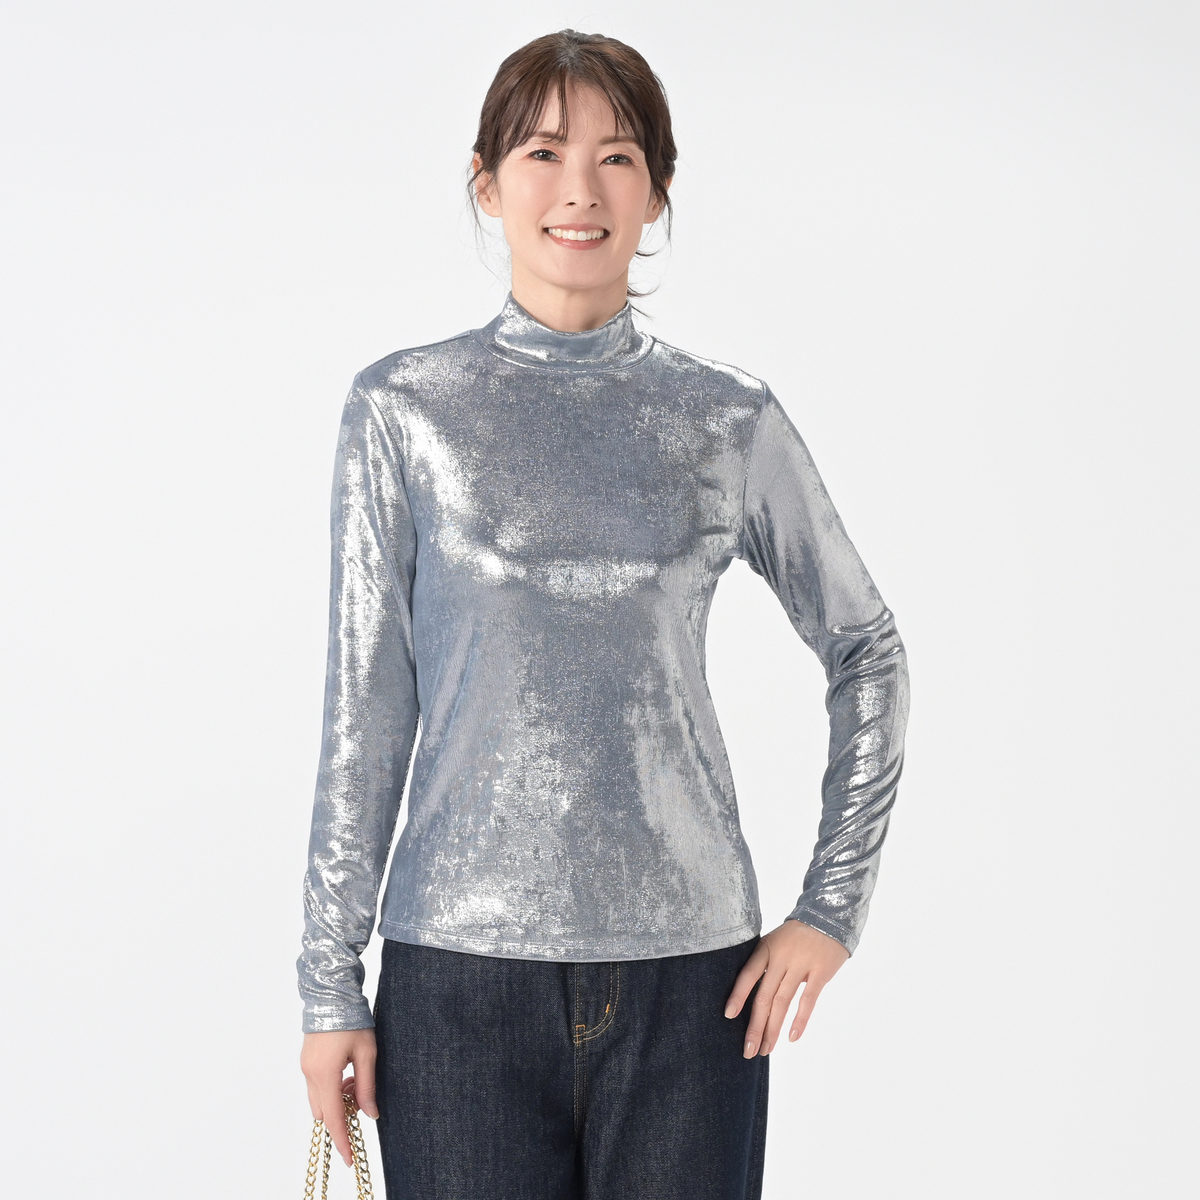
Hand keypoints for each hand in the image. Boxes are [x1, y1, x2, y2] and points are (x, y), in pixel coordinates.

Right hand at [300, 1029, 378, 1166]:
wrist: (332, 994)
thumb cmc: (353, 1019)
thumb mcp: (367, 1052)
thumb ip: (367, 1085)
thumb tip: (370, 1113)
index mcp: (325, 1075)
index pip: (333, 1118)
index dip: (342, 1141)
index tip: (350, 1159)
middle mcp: (310, 1075)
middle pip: (324, 1112)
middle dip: (341, 1116)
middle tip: (361, 1100)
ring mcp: (305, 1067)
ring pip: (319, 1100)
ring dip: (336, 1100)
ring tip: (356, 1080)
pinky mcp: (306, 1060)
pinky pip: (316, 1086)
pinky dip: (331, 1088)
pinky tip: (347, 1072)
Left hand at [725, 919, 849, 1057]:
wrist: (829, 916)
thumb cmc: (797, 935)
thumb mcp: (776, 942)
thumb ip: (766, 965)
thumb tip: (751, 997)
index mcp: (766, 948)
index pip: (748, 974)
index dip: (737, 995)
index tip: (728, 1015)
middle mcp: (781, 957)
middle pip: (764, 996)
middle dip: (755, 1026)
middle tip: (748, 1050)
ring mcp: (801, 964)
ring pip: (782, 1002)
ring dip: (773, 1029)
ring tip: (766, 1049)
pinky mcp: (821, 972)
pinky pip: (808, 1000)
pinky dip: (800, 1020)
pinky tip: (792, 1037)